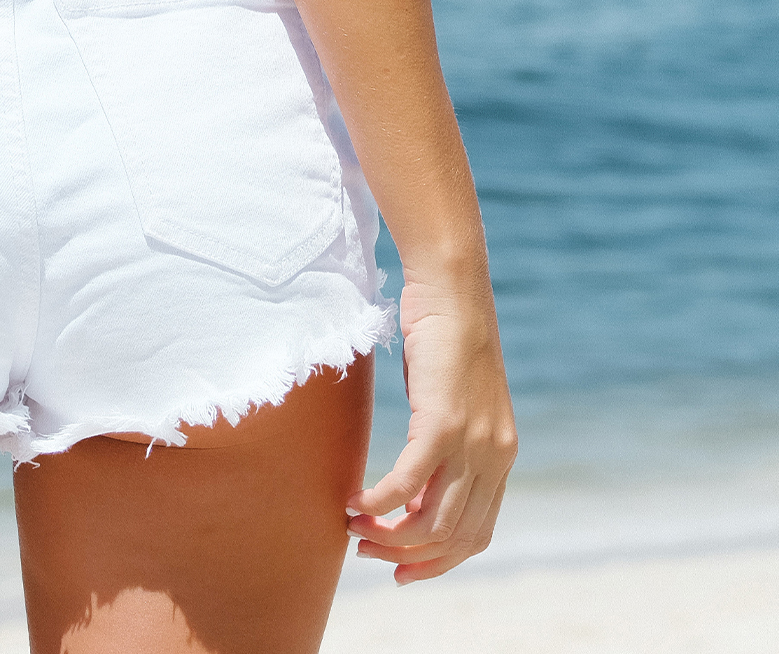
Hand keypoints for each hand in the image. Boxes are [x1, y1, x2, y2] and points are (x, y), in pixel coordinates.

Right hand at [345, 270, 517, 582]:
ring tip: (354, 530)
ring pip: (432, 521)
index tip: (401, 571)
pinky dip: (380, 503)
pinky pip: (409, 483)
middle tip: (368, 554)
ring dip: (389, 536)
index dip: (438, 562)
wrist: (452, 286)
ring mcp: (472, 442)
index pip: (476, 535)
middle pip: (453, 538)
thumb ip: (448, 442)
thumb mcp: (454, 400)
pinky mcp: (443, 421)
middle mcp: (494, 456)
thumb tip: (416, 484)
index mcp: (501, 455)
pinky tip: (355, 504)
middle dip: (408, 557)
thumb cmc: (444, 335)